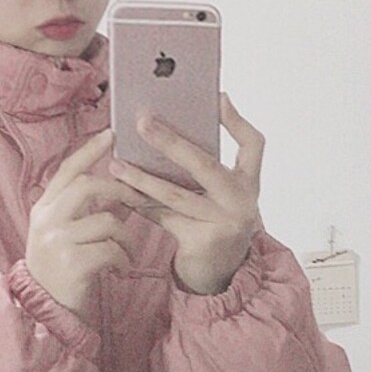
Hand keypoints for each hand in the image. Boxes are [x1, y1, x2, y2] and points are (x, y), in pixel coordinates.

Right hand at [25, 130, 143, 323]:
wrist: (45, 313)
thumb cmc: (62, 272)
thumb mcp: (64, 236)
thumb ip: (84, 213)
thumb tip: (119, 192)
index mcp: (43, 209)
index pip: (67, 170)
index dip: (90, 151)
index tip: (111, 134)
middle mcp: (46, 220)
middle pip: (88, 186)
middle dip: (119, 191)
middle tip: (139, 200)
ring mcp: (57, 241)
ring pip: (106, 220)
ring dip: (125, 235)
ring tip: (124, 252)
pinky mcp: (72, 264)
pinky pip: (111, 249)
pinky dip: (123, 258)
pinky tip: (119, 269)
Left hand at [110, 93, 262, 294]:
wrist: (220, 273)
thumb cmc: (216, 225)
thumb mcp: (222, 195)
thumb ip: (208, 168)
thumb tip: (174, 127)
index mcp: (248, 183)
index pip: (253, 144)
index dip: (236, 121)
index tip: (217, 98)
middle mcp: (242, 202)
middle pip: (205, 164)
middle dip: (171, 141)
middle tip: (142, 122)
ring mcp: (224, 223)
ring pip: (176, 194)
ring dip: (142, 177)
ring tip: (117, 163)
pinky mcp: (202, 241)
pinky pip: (164, 216)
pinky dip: (141, 204)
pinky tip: (121, 192)